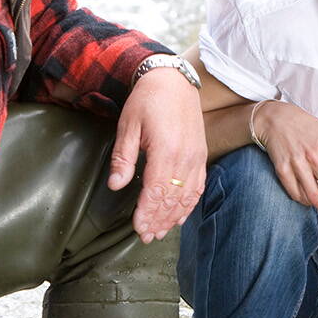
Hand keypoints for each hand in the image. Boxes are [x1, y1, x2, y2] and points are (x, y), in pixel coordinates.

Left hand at [107, 67, 206, 241]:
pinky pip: (198, 187)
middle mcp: (185, 157)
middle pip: (172, 199)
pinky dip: (189, 204)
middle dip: (158, 220)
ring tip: (160, 231)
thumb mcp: (128, 126)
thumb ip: (124, 157)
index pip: (156, 192)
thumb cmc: (147, 101)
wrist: (173, 80)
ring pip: (187, 197)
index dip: (147, 214)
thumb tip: (116, 185)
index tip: (138, 229)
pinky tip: (179, 216)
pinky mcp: (201, 155)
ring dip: (173, 217)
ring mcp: (196, 157)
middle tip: (146, 236)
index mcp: (165, 151)